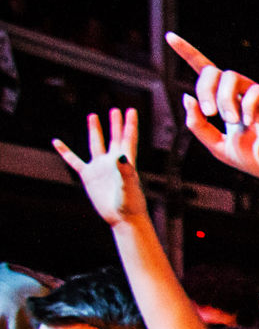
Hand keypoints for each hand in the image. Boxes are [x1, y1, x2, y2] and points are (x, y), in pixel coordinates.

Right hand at [53, 108, 146, 226]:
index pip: (128, 138)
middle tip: (115, 110)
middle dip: (115, 124)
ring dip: (95, 131)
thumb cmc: (130, 203)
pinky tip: (56, 142)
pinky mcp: (88, 176)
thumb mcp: (128, 185)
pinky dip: (65, 152)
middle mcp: (112, 161)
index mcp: (126, 160)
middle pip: (114, 137)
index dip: (130, 124)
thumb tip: (120, 156)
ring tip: (93, 116)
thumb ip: (125, 170)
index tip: (131, 110)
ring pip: (96, 144)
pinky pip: (74, 160)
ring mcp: (100, 167)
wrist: (121, 218)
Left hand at [166, 32, 258, 195]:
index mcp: (229, 103)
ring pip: (232, 76)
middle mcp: (244, 94)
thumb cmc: (258, 162)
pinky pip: (255, 90)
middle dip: (206, 90)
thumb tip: (187, 97)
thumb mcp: (218, 146)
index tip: (170, 38)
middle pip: (215, 72)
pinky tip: (249, 122)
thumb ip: (198, 125)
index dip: (188, 53)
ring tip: (232, 122)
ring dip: (224, 98)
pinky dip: (247, 106)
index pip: (207, 72)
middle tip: (210, 113)